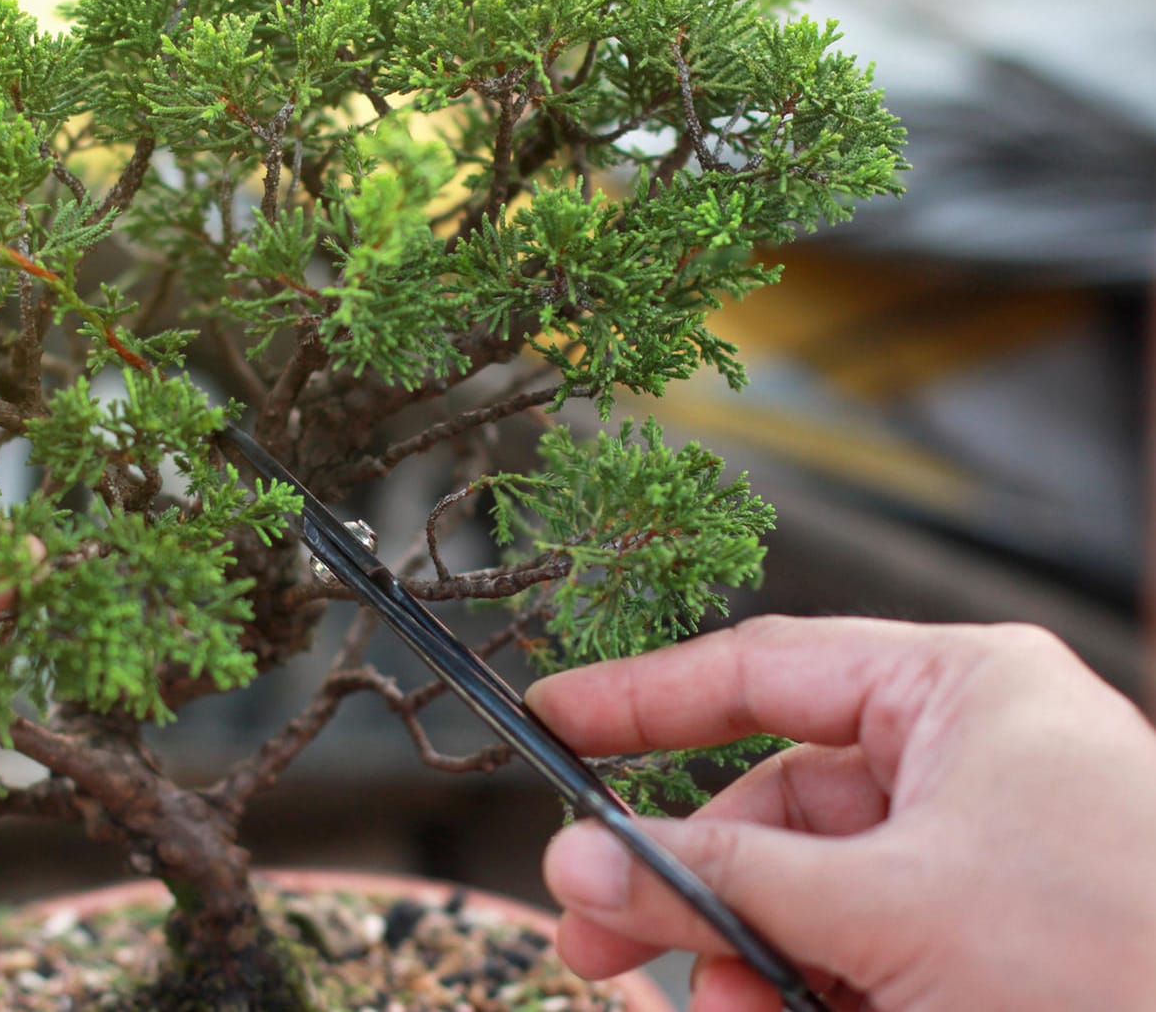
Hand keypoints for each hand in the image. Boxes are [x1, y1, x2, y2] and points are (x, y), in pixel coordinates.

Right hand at [526, 616, 1155, 1010]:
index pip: (760, 671)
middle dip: (692, 886)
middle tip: (594, 938)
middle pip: (771, 806)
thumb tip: (582, 857)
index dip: (644, 699)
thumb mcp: (892, 907)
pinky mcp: (983, 937)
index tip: (551, 722)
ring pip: (807, 895)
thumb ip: (724, 882)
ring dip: (752, 962)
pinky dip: (814, 991)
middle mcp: (960, 758)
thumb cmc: (1118, 953)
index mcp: (955, 694)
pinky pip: (857, 950)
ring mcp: (974, 853)